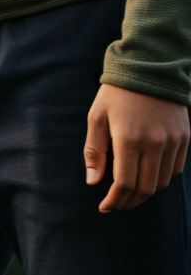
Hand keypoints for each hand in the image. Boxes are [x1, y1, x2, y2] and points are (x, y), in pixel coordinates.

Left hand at [84, 83, 189, 212]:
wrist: (150, 67)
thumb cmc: (116, 93)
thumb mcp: (96, 118)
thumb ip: (94, 152)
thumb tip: (93, 182)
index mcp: (129, 139)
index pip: (124, 183)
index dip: (114, 200)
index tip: (104, 206)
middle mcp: (155, 143)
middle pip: (145, 188)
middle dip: (129, 202)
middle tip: (116, 204)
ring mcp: (173, 140)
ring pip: (162, 181)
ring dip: (145, 193)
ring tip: (129, 193)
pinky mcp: (185, 137)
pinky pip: (176, 168)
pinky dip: (161, 178)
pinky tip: (146, 175)